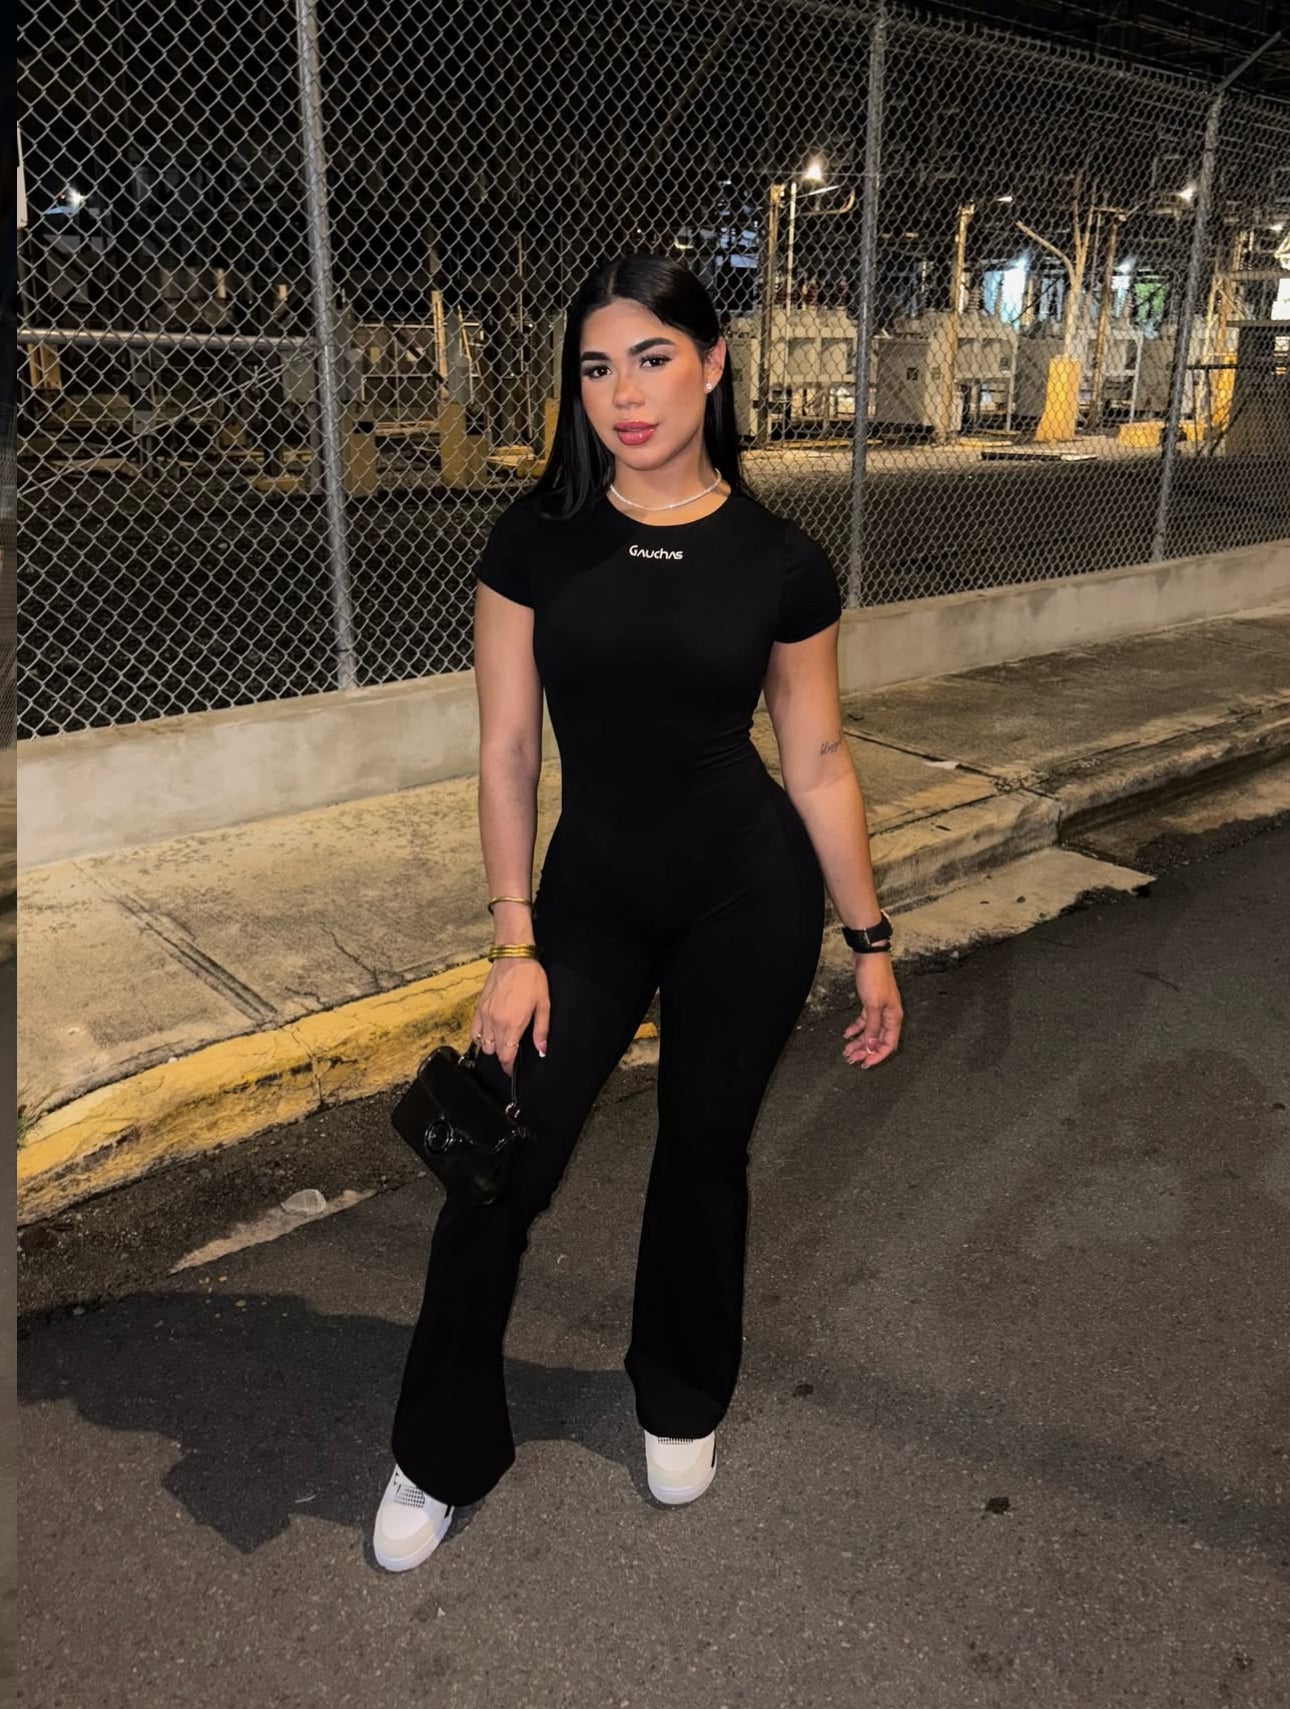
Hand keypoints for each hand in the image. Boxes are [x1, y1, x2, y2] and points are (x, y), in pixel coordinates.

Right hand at [471, 960, 549, 1073]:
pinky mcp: (479, 1008)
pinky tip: (489, 1034)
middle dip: (503, 1057)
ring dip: (492, 1047)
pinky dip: (480, 1037)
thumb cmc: (531, 978)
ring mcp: (485, 1015)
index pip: (506, 1056)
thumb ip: (541, 1030)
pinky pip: (474, 1031)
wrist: (514, 958)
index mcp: (513, 1024)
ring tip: (502, 1042)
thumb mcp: (544, 1004)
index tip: (513, 1070)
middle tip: (511, 1054)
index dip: (510, 1067)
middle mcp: (496, 1022)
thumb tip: (541, 1050)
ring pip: (483, 1044)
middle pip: (494, 1052)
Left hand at [842, 954, 902, 1068]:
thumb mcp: (873, 1005)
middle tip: (850, 1059)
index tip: (865, 1064)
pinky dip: (855, 1028)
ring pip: (869, 1031)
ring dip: (858, 1041)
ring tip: (846, 1050)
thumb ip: (872, 1028)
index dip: (877, 1056)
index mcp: (894, 1018)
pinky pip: (864, 1021)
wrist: (868, 955)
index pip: (889, 1044)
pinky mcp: (870, 1003)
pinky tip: (846, 1034)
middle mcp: (888, 1015)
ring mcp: (879, 1009)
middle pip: (877, 1040)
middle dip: (864, 1050)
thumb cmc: (874, 977)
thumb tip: (871, 1048)